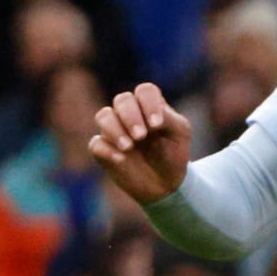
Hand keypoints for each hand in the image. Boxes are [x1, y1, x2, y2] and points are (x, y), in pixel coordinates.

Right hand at [85, 85, 193, 209]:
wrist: (165, 184)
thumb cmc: (173, 154)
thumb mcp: (180, 133)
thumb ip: (168, 118)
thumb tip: (148, 119)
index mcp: (150, 106)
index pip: (145, 91)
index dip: (149, 103)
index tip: (157, 125)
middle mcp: (130, 114)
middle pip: (122, 100)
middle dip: (130, 116)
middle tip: (141, 136)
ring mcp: (114, 131)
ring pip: (104, 116)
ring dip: (114, 129)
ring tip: (128, 147)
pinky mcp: (104, 150)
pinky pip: (96, 144)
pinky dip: (107, 149)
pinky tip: (121, 159)